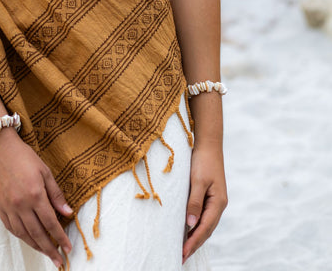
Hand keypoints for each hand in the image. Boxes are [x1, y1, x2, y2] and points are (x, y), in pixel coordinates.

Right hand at [0, 127, 72, 267]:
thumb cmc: (24, 157)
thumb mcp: (45, 171)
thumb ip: (56, 194)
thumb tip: (67, 213)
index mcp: (35, 195)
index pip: (51, 223)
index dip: (60, 237)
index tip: (68, 248)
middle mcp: (21, 205)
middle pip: (37, 234)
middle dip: (50, 249)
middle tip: (59, 261)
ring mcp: (8, 207)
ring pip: (23, 234)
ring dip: (36, 246)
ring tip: (46, 253)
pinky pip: (11, 228)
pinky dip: (21, 237)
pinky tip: (28, 240)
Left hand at [182, 144, 226, 262]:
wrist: (208, 144)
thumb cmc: (203, 160)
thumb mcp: (198, 180)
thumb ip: (194, 202)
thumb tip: (190, 224)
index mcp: (218, 203)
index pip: (204, 228)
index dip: (193, 242)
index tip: (182, 254)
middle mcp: (218, 204)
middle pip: (206, 230)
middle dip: (194, 244)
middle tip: (181, 257)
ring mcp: (215, 201)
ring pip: (205, 224)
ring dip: (195, 237)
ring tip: (184, 249)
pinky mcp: (209, 196)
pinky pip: (203, 216)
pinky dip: (196, 226)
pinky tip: (188, 230)